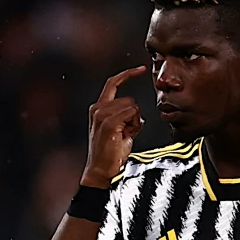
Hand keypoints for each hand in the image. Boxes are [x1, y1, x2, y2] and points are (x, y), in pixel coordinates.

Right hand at [84, 66, 146, 187]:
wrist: (101, 170)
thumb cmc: (111, 153)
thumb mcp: (118, 130)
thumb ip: (124, 116)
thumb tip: (137, 112)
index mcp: (98, 108)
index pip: (113, 83)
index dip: (128, 74)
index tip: (142, 68)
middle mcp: (97, 108)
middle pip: (130, 99)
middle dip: (135, 116)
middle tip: (127, 133)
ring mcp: (101, 114)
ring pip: (132, 106)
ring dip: (135, 122)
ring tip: (125, 136)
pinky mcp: (109, 122)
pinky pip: (132, 114)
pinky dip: (135, 126)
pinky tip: (126, 136)